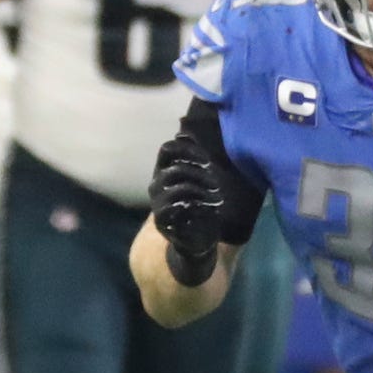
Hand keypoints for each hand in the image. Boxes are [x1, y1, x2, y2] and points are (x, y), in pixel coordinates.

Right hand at [149, 132, 223, 264]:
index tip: (207, 159)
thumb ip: (194, 160)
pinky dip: (199, 206)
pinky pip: (179, 208)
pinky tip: (210, 209)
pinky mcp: (162, 220)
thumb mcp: (199, 181)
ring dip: (203, 191)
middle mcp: (156, 185)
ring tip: (217, 197)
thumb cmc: (199, 205)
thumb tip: (186, 132)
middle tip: (216, 182)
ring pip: (180, 188)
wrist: (194, 239)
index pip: (168, 149)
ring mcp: (157, 203)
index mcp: (163, 171)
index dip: (188, 148)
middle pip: (177, 169)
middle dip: (201, 174)